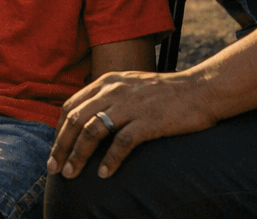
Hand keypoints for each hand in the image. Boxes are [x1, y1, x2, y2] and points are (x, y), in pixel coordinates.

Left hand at [47, 70, 216, 180]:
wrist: (201, 89)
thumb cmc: (165, 92)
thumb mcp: (129, 85)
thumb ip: (107, 97)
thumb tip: (87, 120)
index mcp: (106, 82)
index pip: (71, 106)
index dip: (59, 130)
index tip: (56, 150)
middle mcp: (113, 91)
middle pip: (76, 120)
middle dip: (61, 146)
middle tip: (55, 168)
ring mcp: (130, 105)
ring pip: (93, 131)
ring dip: (79, 155)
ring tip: (72, 174)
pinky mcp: (148, 121)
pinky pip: (122, 143)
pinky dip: (110, 160)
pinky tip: (104, 174)